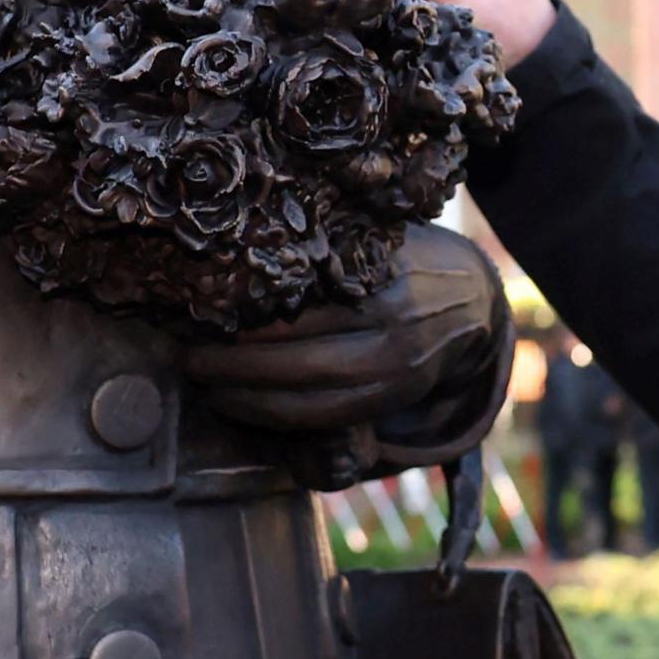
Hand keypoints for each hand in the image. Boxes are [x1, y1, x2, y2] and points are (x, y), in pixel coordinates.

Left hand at [182, 222, 504, 438]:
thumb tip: (234, 246)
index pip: (301, 312)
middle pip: (299, 362)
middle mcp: (392, 334)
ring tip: (206, 387)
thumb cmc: (403, 257)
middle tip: (187, 359)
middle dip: (234, 367)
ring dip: (248, 401)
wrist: (472, 302)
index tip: (197, 319)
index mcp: (382, 284)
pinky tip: (243, 406)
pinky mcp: (391, 402)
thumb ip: (325, 245)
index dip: (244, 324)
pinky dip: (277, 419)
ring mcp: (395, 375)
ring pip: (310, 401)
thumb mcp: (373, 237)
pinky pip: (327, 420)